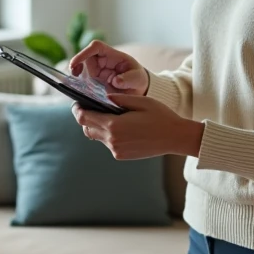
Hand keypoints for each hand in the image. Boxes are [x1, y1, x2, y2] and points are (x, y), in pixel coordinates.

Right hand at [69, 41, 148, 95]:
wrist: (137, 91)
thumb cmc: (138, 79)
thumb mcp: (138, 79)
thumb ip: (129, 79)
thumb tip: (116, 81)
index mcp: (112, 56)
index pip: (96, 47)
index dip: (84, 53)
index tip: (75, 63)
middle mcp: (102, 62)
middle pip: (85, 60)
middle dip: (78, 67)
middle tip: (75, 77)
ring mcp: (97, 72)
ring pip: (82, 72)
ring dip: (78, 79)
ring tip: (78, 88)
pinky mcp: (94, 82)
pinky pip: (83, 83)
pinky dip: (80, 87)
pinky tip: (81, 93)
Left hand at [73, 94, 204, 159]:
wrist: (175, 138)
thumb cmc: (160, 116)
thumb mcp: (140, 101)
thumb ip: (118, 99)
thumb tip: (103, 98)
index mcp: (114, 125)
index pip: (84, 118)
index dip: (77, 110)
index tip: (77, 103)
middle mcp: (112, 140)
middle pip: (87, 128)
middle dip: (85, 118)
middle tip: (90, 107)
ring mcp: (116, 150)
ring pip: (97, 136)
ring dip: (98, 126)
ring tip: (108, 116)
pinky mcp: (121, 156)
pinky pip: (108, 143)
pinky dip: (109, 135)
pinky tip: (121, 127)